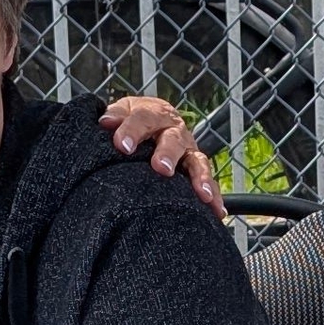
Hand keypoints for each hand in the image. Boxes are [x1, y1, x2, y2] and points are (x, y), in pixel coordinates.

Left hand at [102, 93, 226, 213]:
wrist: (150, 119)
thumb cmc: (132, 120)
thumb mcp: (123, 112)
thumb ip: (115, 117)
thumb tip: (106, 122)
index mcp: (154, 114)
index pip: (143, 118)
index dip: (133, 130)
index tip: (122, 145)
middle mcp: (175, 131)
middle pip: (174, 140)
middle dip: (168, 154)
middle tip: (161, 168)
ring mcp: (188, 151)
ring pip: (197, 161)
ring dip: (200, 177)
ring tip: (202, 194)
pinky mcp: (195, 169)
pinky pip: (208, 183)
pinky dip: (215, 197)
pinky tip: (218, 212)